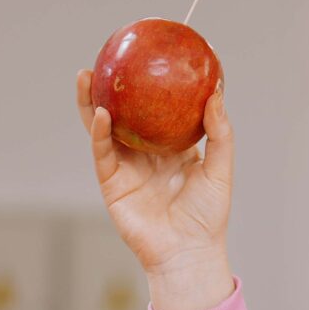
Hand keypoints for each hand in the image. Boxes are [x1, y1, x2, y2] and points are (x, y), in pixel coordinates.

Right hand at [75, 68, 232, 309]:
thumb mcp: (221, 170)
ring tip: (88, 75)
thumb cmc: (208, 217)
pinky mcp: (112, 184)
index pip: (157, 111)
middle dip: (113, 87)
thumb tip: (216, 93)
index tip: (150, 56)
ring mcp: (126, 168)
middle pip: (124, 114)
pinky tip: (101, 112)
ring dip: (92, 102)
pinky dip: (99, 132)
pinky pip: (102, 152)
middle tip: (108, 57)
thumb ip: (220, 132)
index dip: (151, 87)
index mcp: (171, 150)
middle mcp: (145, 156)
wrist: (188, 253)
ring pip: (104, 128)